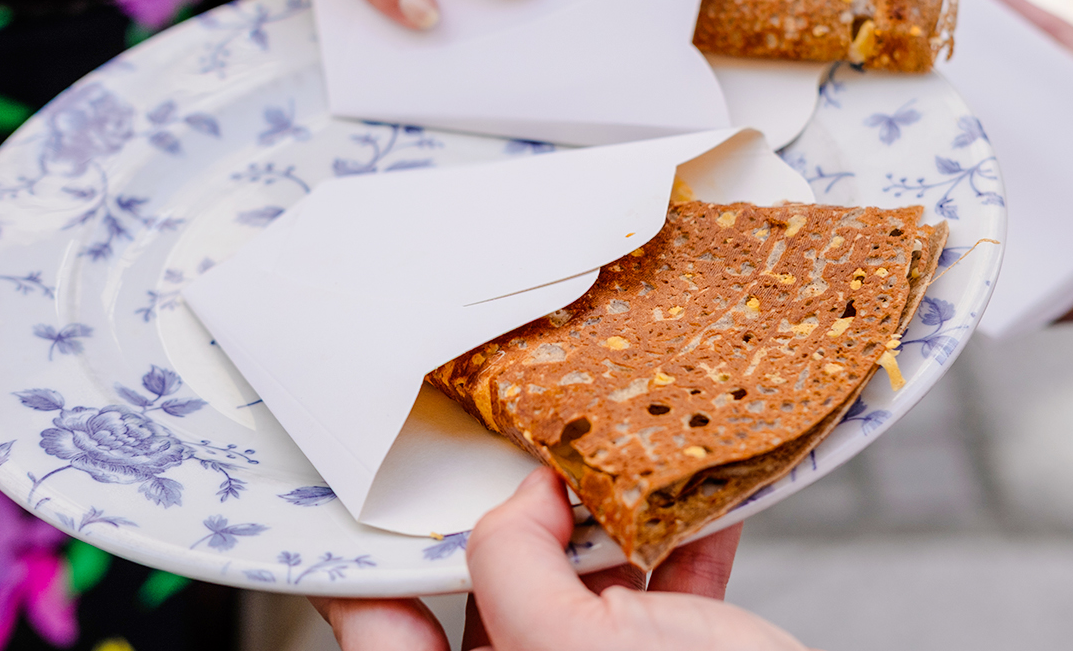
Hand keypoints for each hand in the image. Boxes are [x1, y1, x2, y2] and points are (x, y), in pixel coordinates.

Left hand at [311, 468, 809, 650]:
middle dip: (507, 510)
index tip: (376, 489)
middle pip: (488, 588)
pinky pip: (664, 587)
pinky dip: (684, 538)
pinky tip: (699, 498)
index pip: (382, 628)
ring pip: (582, 581)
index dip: (372, 558)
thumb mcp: (573, 647)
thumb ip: (516, 565)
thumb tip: (522, 498)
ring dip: (608, 515)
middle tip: (515, 442)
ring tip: (616, 458)